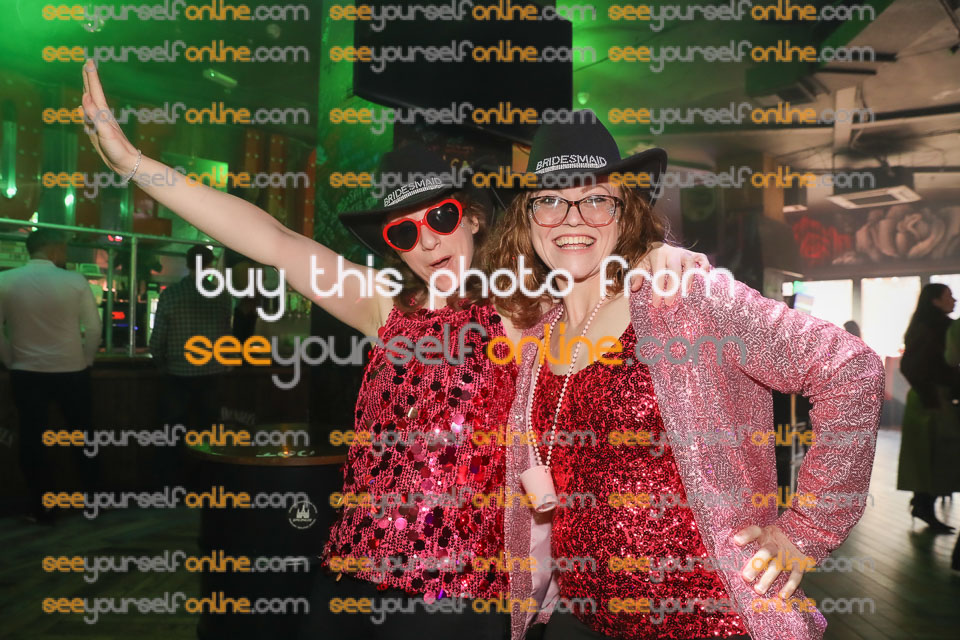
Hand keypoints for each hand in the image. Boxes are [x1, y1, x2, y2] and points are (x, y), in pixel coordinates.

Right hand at [81, 60, 139, 175]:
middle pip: (93, 93)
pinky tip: (81, 107)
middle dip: (89, 79)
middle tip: (87, 64)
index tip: (89, 61)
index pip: (95, 91)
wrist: (126, 164)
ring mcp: (100, 123)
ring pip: (91, 102)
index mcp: (103, 114)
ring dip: (87, 90)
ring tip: (85, 81)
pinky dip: (84, 108)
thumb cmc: (117, 150)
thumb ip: (95, 115)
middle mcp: (101, 116)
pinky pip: (88, 115)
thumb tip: (85, 97)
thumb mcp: (105, 131)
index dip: (91, 77)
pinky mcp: (98, 131)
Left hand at [633, 242, 710, 306]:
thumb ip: (637, 276)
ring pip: (690, 263)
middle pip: (675, 270)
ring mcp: (685, 253)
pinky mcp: (694, 253)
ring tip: (686, 292)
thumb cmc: (649, 259)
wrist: (658, 244)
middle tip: (669, 302)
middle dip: (673, 287)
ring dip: (689, 278)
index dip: (657, 290)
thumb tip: (634, 289)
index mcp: (658, 256)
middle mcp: (673, 253)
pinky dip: (704, 266)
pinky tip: (704, 276)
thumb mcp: (640, 265)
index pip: (658, 275)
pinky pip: (702, 258)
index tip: (656, 304)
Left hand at [733, 524, 812, 598]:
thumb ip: (746, 543)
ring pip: (778, 566)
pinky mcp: (800, 563)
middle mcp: (776, 544)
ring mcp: (788, 554)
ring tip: (758, 590)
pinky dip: (790, 586)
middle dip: (756, 565)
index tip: (736, 541)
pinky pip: (796, 575)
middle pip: (766, 552)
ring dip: (768, 578)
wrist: (799, 536)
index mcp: (764, 535)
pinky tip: (782, 596)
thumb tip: (723, 556)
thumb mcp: (760, 536)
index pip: (754, 531)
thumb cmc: (771, 541)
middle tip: (745, 577)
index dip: (745, 535)